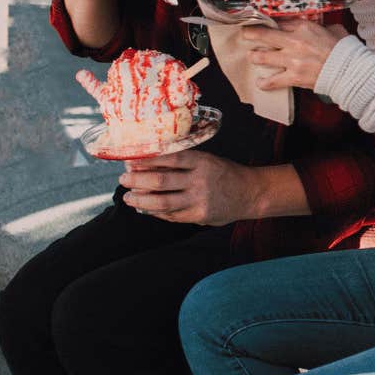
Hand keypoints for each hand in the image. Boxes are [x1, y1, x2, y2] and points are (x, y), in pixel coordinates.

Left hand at [121, 150, 256, 225]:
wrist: (250, 193)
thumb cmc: (224, 174)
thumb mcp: (207, 160)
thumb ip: (182, 163)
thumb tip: (148, 164)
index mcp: (202, 162)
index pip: (169, 159)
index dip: (147, 161)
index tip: (130, 161)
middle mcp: (200, 181)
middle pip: (161, 182)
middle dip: (137, 181)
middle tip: (124, 180)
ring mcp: (200, 200)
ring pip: (163, 202)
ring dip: (141, 200)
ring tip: (129, 197)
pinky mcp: (199, 216)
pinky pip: (172, 215)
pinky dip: (156, 212)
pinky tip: (146, 208)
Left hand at [244, 19, 350, 91]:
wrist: (350, 70)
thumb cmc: (344, 49)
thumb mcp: (332, 29)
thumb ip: (318, 26)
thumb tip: (312, 26)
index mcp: (304, 27)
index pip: (280, 22)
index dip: (269, 22)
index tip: (262, 22)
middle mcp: (294, 42)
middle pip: (265, 35)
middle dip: (251, 34)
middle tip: (245, 34)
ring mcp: (292, 60)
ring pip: (263, 57)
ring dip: (255, 56)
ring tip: (252, 57)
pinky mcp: (293, 77)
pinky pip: (273, 81)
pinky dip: (264, 83)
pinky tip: (260, 83)